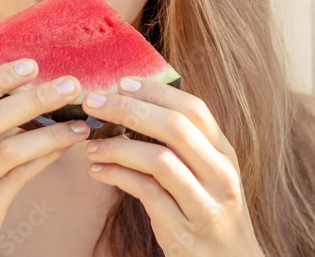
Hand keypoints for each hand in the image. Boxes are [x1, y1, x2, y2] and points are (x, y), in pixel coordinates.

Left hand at [81, 77, 262, 255]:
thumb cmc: (209, 211)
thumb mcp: (207, 173)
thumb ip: (183, 144)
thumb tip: (137, 105)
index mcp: (224, 153)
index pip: (193, 109)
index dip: (156, 91)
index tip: (122, 83)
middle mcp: (220, 175)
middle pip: (175, 127)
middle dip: (128, 109)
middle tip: (94, 103)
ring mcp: (204, 204)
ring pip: (159, 160)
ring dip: (118, 147)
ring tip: (91, 146)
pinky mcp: (184, 231)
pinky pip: (147, 194)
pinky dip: (117, 177)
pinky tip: (98, 171)